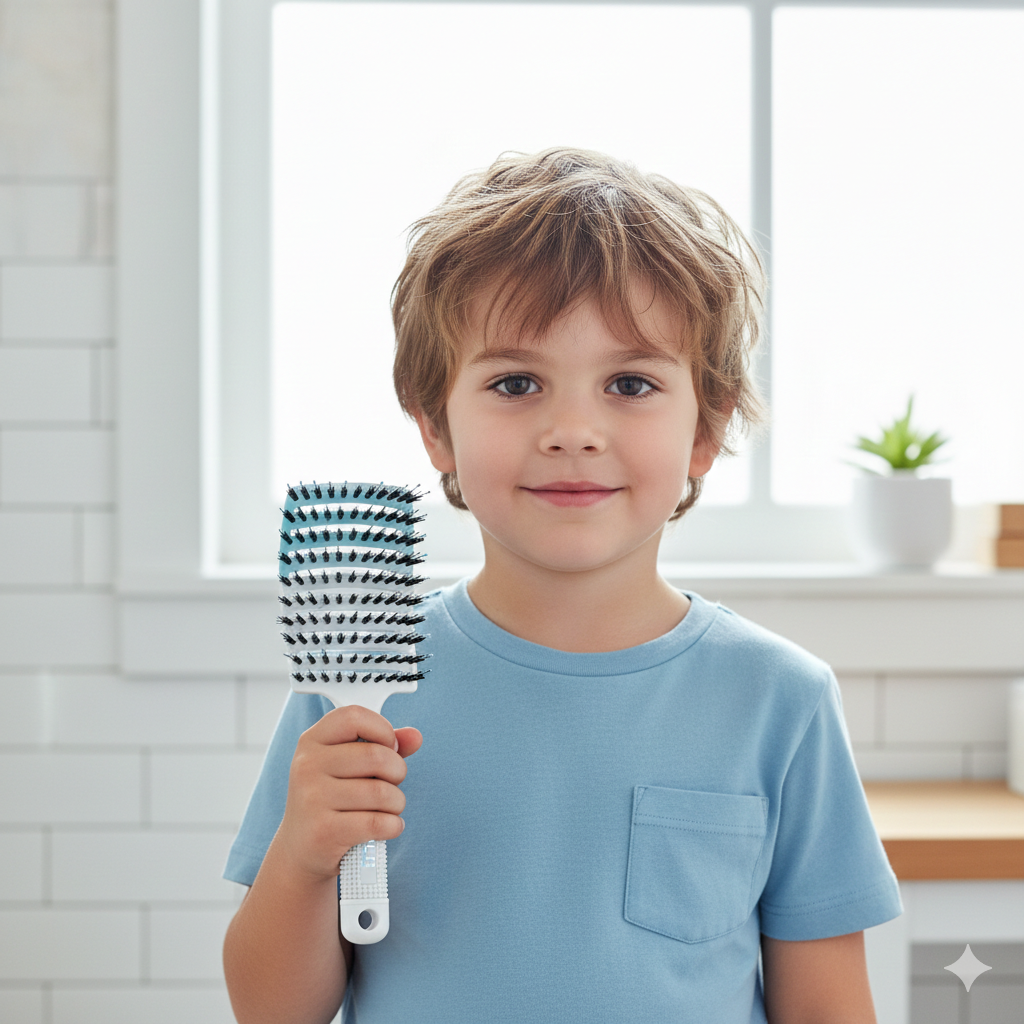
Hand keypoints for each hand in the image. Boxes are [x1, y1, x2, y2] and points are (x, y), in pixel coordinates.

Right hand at [275, 705, 422, 882]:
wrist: (301, 850)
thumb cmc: (332, 799)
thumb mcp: (349, 766)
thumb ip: (383, 745)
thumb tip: (415, 736)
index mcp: (312, 741)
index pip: (354, 716)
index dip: (382, 729)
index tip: (388, 747)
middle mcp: (307, 766)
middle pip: (376, 756)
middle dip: (397, 771)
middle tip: (392, 783)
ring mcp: (312, 798)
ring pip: (381, 792)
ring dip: (397, 803)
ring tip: (388, 808)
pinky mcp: (324, 831)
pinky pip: (378, 822)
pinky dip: (393, 826)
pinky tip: (388, 827)